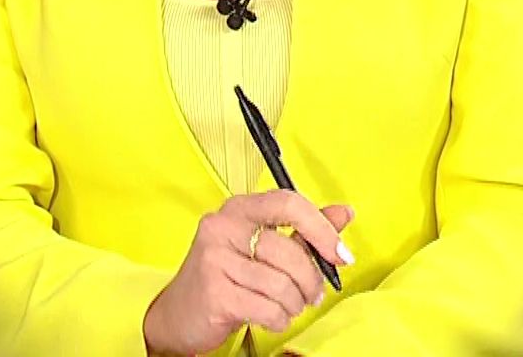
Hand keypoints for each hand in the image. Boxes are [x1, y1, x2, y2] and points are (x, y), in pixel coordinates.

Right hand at [142, 189, 354, 355]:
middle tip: (311, 295)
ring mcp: (215, 259)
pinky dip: (278, 319)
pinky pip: (268, 308)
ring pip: (282, 285)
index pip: (289, 204)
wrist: (177, 315)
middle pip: (290, 251)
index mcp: (239, 208)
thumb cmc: (225, 277)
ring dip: (294, 304)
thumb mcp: (262, 247)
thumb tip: (345, 212)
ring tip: (287, 307)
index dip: (322, 229)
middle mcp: (222, 226)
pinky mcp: (214, 292)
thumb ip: (303, 230)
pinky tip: (271, 318)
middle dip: (311, 281)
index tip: (341, 254)